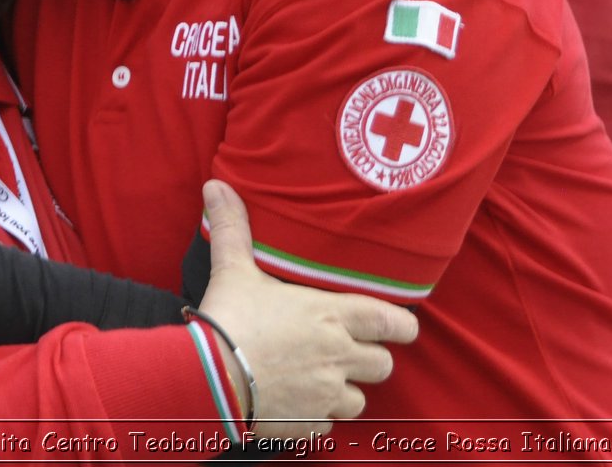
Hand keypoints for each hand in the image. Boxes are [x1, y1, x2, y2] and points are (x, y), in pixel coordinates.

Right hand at [195, 181, 418, 438]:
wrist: (208, 378)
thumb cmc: (228, 320)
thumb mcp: (233, 269)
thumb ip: (232, 227)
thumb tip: (216, 186)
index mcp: (332, 316)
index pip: (393, 323)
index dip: (403, 325)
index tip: (400, 325)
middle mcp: (339, 357)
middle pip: (383, 364)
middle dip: (369, 358)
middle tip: (346, 349)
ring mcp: (326, 395)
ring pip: (359, 398)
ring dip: (344, 389)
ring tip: (319, 378)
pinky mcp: (309, 424)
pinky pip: (329, 424)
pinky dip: (318, 415)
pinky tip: (296, 402)